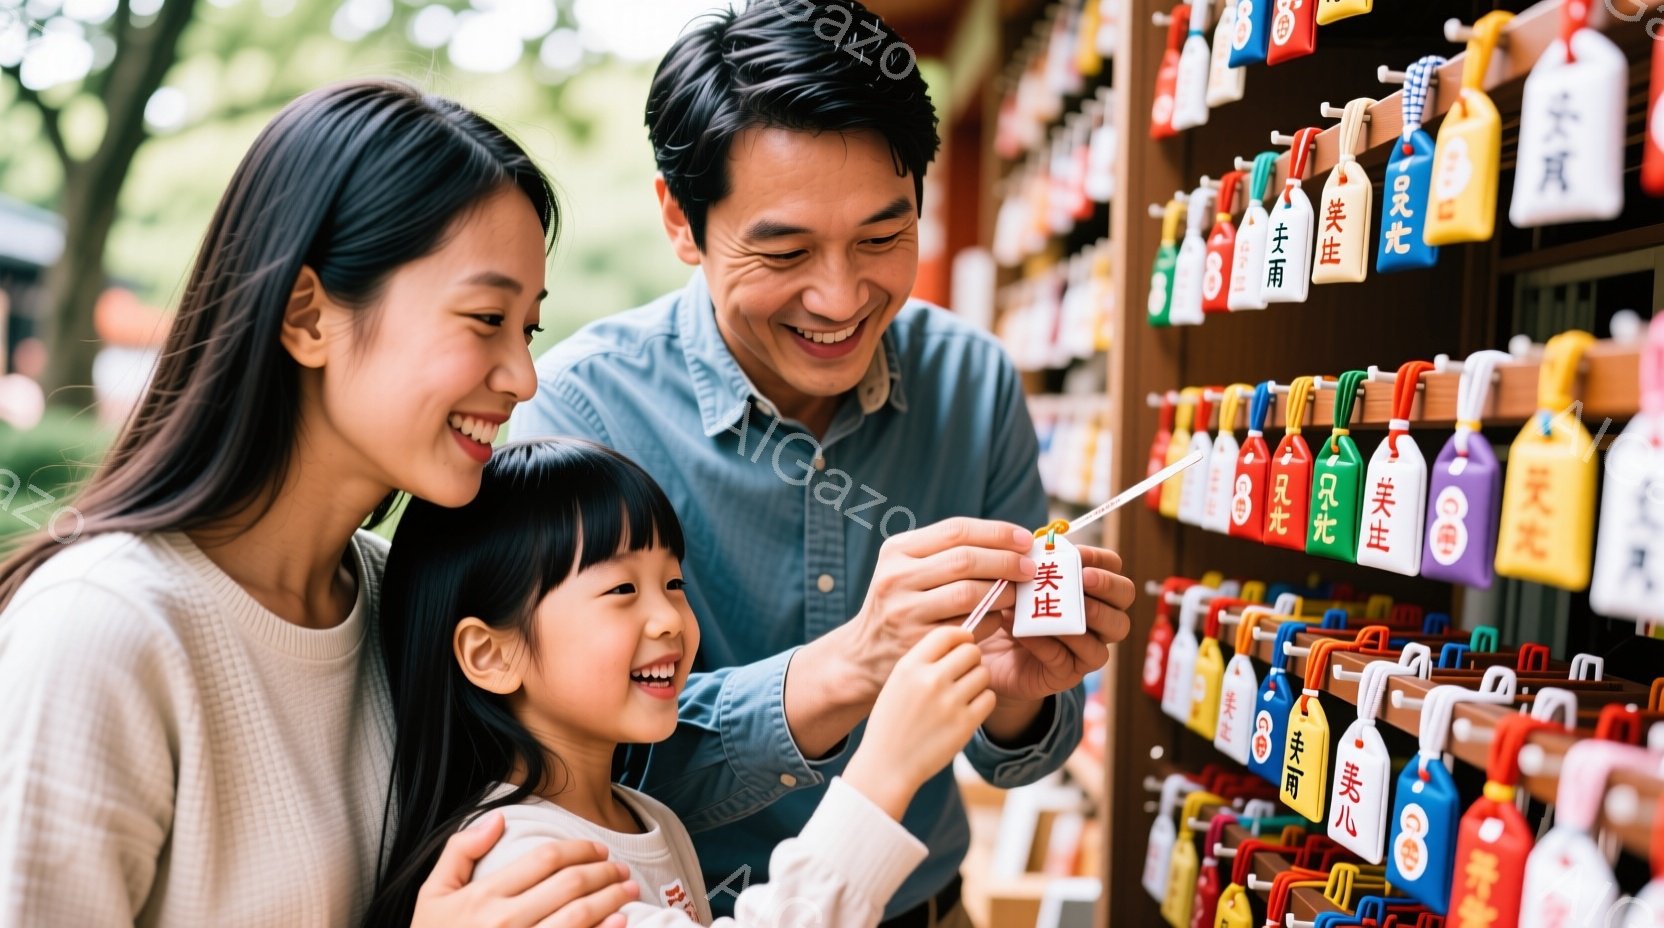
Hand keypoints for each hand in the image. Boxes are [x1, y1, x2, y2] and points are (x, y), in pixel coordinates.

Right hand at [412, 812, 638, 927]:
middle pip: (570, 886)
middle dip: (604, 871)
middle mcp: (505, 923)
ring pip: (579, 916)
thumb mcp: (432, 896)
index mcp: (483, 898)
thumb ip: (459, 852)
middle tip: (621, 868)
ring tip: (629, 890)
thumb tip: (497, 819)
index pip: (544, 860)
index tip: (598, 848)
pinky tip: (620, 922)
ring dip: (612, 899)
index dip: (579, 849)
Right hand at [842, 518, 1036, 697]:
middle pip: (965, 560)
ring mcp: (904, 612)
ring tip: (1018, 594)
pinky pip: (968, 627)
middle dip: (1006, 561)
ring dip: (1003, 593)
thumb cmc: (900, 602)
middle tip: (1031, 569)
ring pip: (969, 594)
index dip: (997, 533)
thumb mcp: (907, 568)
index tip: (1025, 539)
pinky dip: (991, 621)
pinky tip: (998, 619)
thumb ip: (947, 552)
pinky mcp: (916, 643)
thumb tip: (1011, 541)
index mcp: (896, 550)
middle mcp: (895, 577)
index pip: (956, 530)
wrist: (863, 654)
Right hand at [843, 627, 995, 820]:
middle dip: (971, 660)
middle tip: (963, 674)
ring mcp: (949, 702)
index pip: (947, 634)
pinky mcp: (965, 724)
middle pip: (971, 651)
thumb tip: (960, 641)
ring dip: (978, 682)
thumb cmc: (892, 722)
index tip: (962, 646)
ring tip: (963, 695)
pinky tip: (968, 710)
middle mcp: (930, 680)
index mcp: (910, 667)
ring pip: (984, 674)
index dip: (960, 637)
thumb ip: (924, 661)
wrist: (887, 765)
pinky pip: (989, 698)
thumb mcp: (897, 682)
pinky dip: (983, 702)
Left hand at [976, 544, 1134, 704]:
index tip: (1078, 555)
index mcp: (1093, 593)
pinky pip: (1065, 660)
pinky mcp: (1065, 675)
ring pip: (1105, 640)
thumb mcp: (1021, 585)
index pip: (1115, 570)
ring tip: (1063, 609)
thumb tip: (1036, 550)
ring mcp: (1085, 652)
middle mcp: (1098, 623)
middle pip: (1123, 604)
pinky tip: (1028, 632)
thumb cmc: (1013, 611)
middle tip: (1084, 579)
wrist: (990, 654)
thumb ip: (1033, 568)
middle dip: (1107, 588)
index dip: (1102, 561)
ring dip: (1086, 619)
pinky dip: (1047, 644)